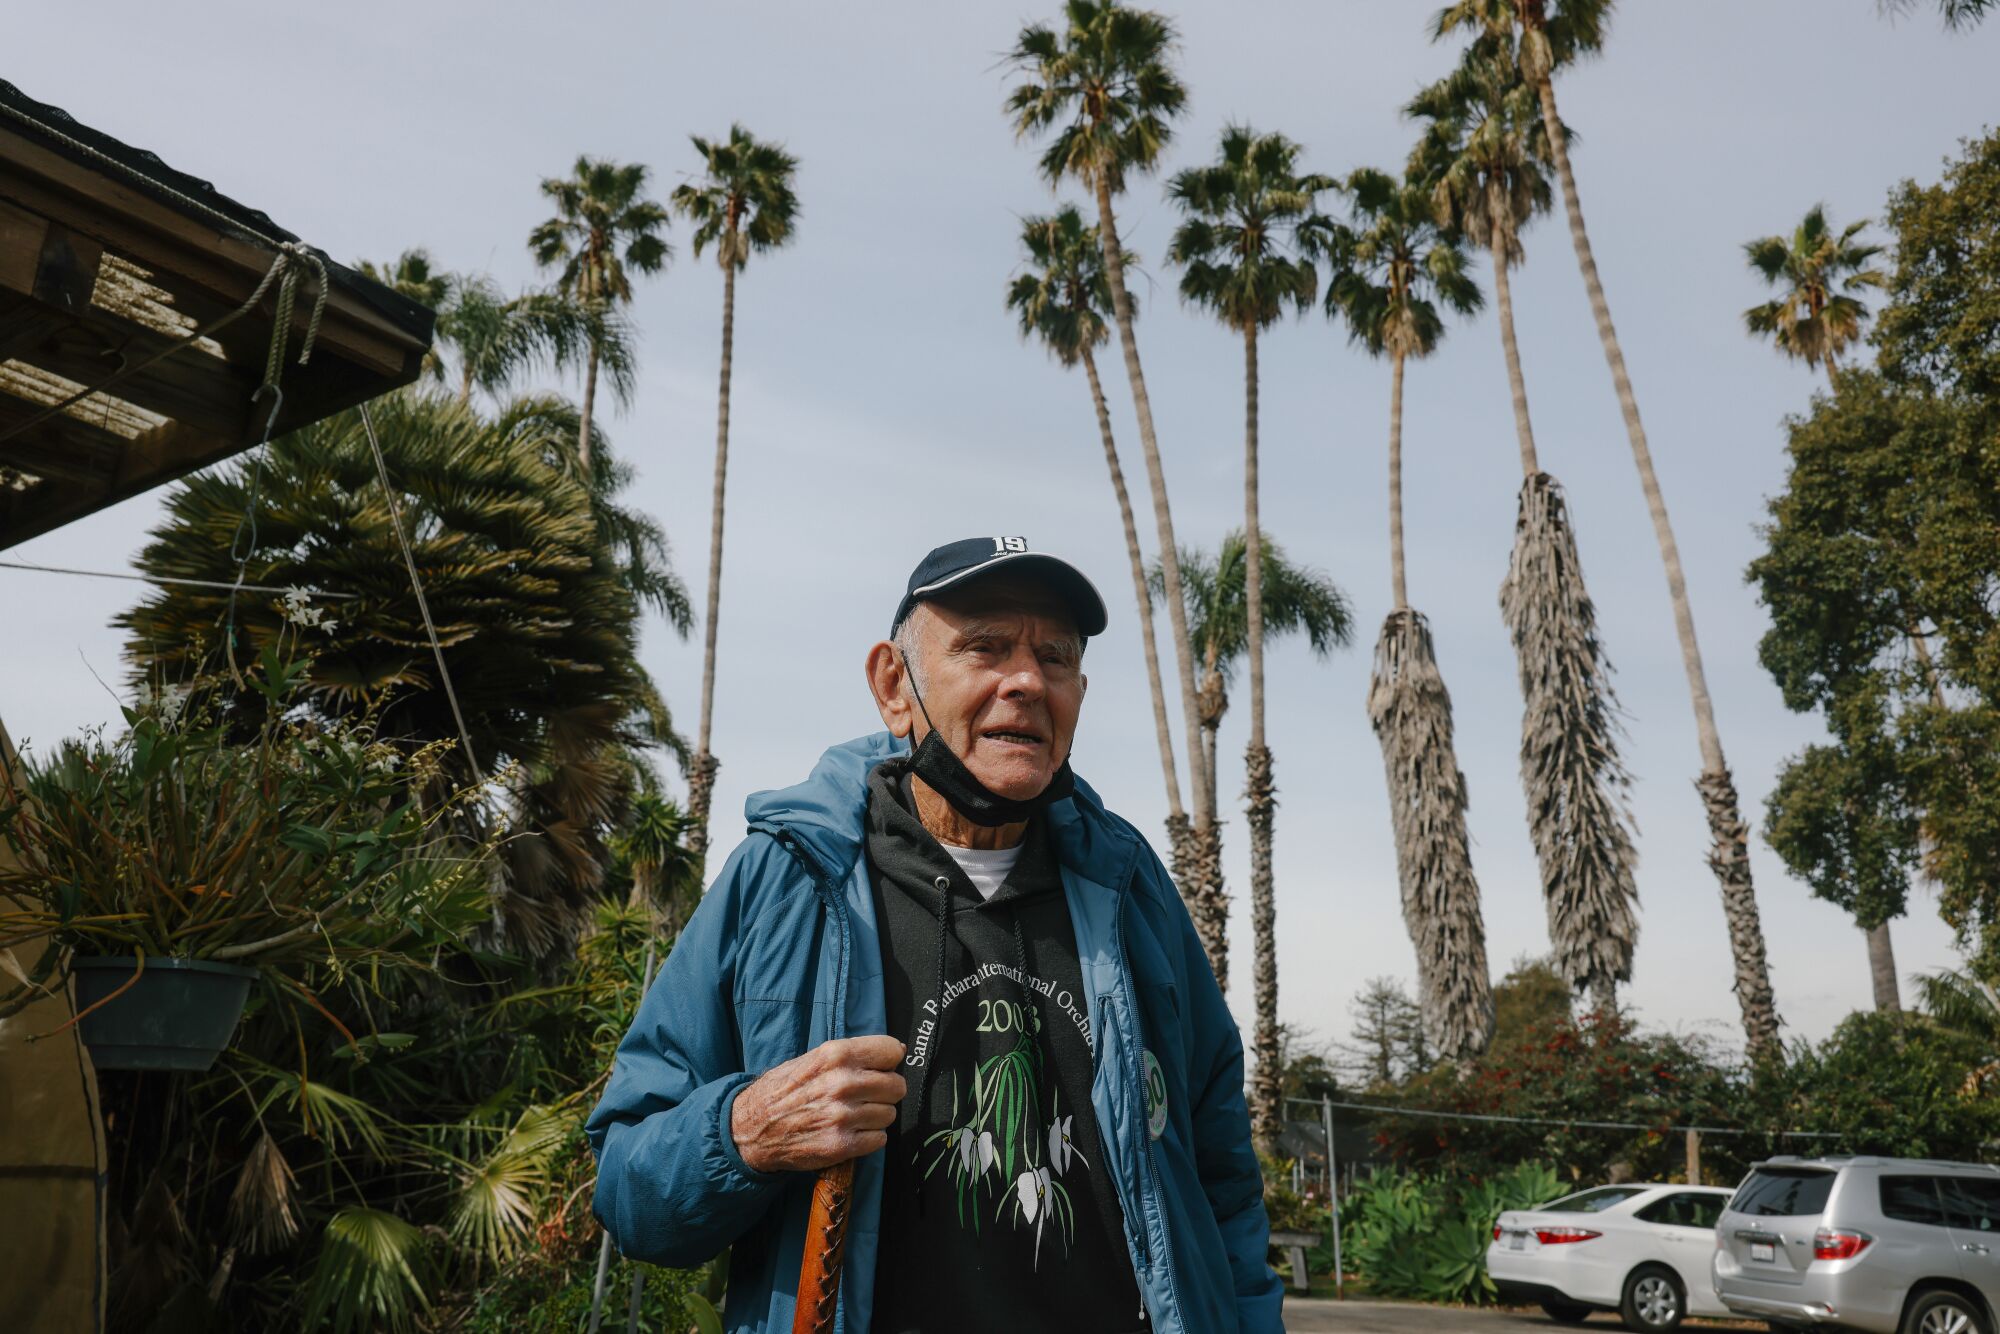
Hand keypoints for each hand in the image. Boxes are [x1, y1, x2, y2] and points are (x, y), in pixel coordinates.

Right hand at [730, 1035, 907, 1173]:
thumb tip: (894, 1052)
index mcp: (836, 1055)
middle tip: (866, 1096)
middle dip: (885, 1092)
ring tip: (851, 1115)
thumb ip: (851, 1055)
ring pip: (889, 1114)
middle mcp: (842, 1083)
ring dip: (875, 1116)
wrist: (752, 1129)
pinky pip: (879, 1139)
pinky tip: (849, 1131)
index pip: (891, 1051)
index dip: (890, 1061)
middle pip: (897, 1086)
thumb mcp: (813, 1059)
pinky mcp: (841, 1144)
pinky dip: (869, 1138)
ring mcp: (842, 1115)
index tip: (884, 1067)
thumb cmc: (784, 1091)